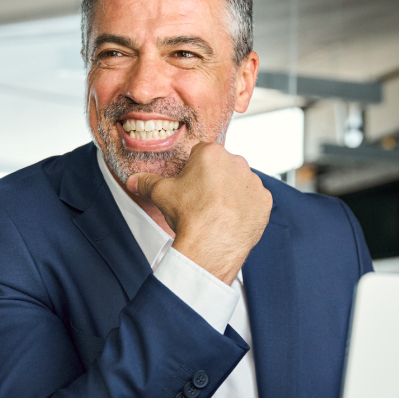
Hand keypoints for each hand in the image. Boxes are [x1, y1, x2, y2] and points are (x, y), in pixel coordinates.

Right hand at [126, 143, 271, 284]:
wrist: (211, 245)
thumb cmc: (188, 216)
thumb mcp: (161, 194)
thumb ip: (147, 182)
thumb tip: (134, 180)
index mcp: (211, 153)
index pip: (200, 154)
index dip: (192, 170)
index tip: (189, 186)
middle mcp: (237, 162)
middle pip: (222, 167)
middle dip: (213, 180)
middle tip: (201, 201)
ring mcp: (253, 182)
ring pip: (239, 182)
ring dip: (231, 193)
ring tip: (217, 212)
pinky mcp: (265, 201)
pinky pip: (254, 200)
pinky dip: (245, 208)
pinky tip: (231, 219)